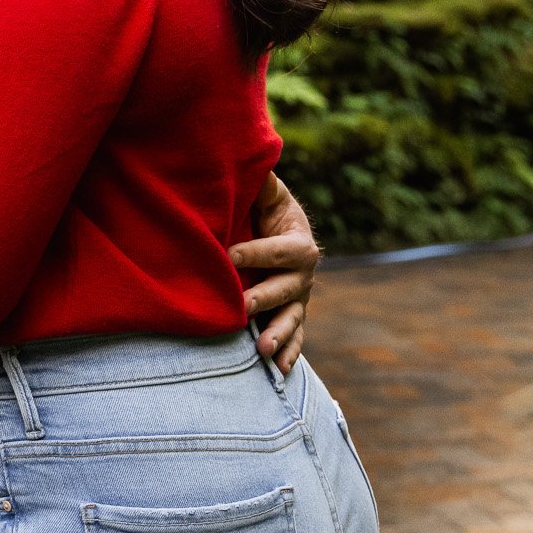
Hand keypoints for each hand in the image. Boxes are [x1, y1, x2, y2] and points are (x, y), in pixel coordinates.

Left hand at [232, 171, 316, 374]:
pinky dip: (289, 353)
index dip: (259, 251)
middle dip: (266, 297)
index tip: (229, 255)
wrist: (270, 226)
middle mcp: (303, 272)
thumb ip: (259, 180)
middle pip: (289, 287)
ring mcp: (298, 296)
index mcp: (298, 239)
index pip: (283, 249)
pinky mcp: (288, 313)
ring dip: (279, 333)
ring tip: (263, 349)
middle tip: (242, 305)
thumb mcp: (263, 191)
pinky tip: (279, 371)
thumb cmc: (261, 205)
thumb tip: (251, 162)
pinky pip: (294, 336)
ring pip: (292, 317)